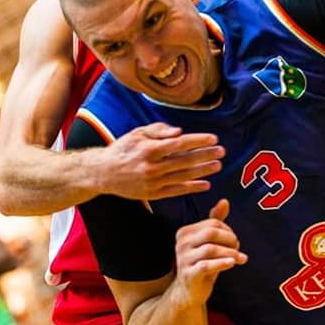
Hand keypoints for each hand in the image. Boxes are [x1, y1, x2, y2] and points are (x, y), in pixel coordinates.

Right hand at [90, 123, 224, 200]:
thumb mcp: (137, 133)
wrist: (102, 172)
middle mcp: (151, 166)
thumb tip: (180, 132)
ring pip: (183, 177)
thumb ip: (159, 130)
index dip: (198, 141)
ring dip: (202, 171)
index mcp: (148, 148)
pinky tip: (205, 184)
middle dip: (205, 156)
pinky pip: (176, 191)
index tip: (213, 138)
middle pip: (185, 161)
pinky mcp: (152, 194)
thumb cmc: (123, 148)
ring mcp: (152, 182)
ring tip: (218, 166)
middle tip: (222, 152)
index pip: (179, 144)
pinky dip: (192, 188)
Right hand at [170, 199, 246, 308]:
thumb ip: (215, 221)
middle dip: (230, 239)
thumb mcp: (209, 242)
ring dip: (230, 252)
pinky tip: (232, 263)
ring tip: (240, 258)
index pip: (212, 223)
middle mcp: (181, 243)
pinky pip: (207, 266)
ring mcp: (183, 259)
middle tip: (238, 248)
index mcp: (185, 232)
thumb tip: (224, 201)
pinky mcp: (189, 274)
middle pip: (211, 233)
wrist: (189, 291)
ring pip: (211, 249)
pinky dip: (222, 263)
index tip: (234, 242)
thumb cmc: (201, 263)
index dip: (228, 231)